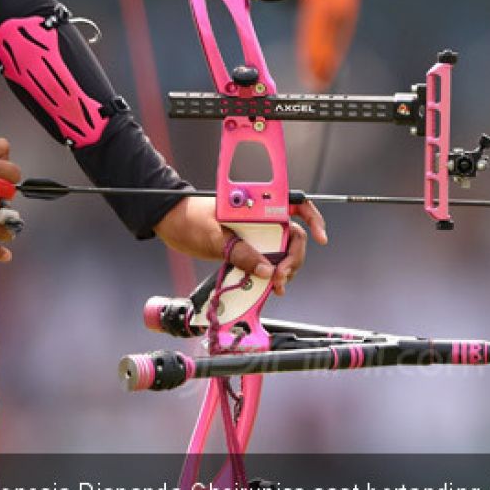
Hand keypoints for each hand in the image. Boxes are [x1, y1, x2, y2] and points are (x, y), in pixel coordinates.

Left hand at [153, 196, 328, 294]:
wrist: (170, 224)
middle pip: (293, 235)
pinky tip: (271, 286)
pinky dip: (272, 274)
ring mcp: (256, 233)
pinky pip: (267, 260)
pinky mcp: (248, 247)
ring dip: (284, 269)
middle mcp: (262, 217)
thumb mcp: (216, 237)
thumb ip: (242, 253)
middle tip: (281, 277)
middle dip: (293, 257)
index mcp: (258, 204)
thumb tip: (266, 270)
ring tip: (276, 285)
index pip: (296, 203)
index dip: (313, 218)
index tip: (319, 237)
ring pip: (283, 251)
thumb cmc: (190, 220)